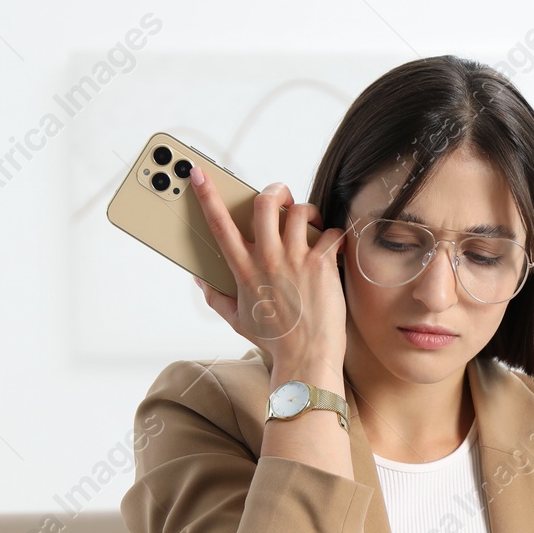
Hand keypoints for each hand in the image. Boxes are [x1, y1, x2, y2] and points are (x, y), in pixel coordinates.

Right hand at [189, 170, 347, 374]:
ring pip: (300, 211)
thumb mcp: (237, 319)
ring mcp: (295, 260)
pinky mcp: (321, 265)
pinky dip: (335, 234)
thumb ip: (215, 296)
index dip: (207, 195)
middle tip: (281, 198)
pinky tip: (335, 246)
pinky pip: (330, 232)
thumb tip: (199, 279)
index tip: (199, 174)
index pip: (219, 225)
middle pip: (264, 203)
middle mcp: (267, 259)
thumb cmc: (274, 341)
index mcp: (243, 270)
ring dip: (307, 211)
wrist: (305, 358)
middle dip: (274, 191)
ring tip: (312, 223)